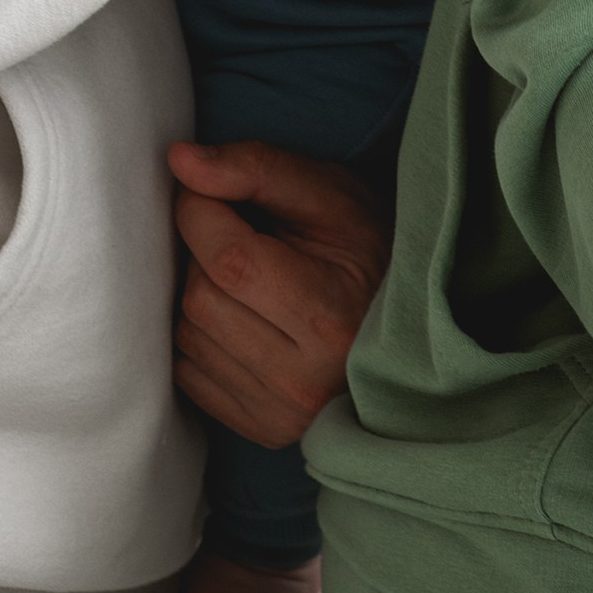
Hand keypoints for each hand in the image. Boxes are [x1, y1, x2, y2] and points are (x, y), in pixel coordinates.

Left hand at [168, 141, 389, 446]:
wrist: (412, 327)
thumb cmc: (370, 248)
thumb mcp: (329, 194)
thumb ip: (255, 169)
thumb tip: (180, 161)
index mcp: (329, 316)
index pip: (228, 258)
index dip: (199, 211)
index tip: (208, 191)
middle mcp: (302, 379)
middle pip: (200, 297)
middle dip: (200, 252)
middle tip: (237, 233)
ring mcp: (279, 413)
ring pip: (187, 335)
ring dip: (198, 292)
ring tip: (246, 277)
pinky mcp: (260, 431)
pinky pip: (187, 372)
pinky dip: (199, 334)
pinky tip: (240, 315)